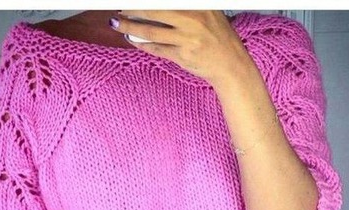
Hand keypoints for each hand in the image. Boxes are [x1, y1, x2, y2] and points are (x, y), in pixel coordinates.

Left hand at [111, 10, 251, 85]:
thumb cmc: (217, 38)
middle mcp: (193, 19)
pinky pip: (157, 48)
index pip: (166, 0)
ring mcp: (187, 38)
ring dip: (130, 27)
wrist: (230, 64)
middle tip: (120, 8)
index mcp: (198, 5)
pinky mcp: (182, 55)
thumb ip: (186, 7)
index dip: (146, 1)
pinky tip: (133, 39)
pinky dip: (142, 44)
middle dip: (132, 9)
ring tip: (117, 23)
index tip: (132, 0)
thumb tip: (155, 7)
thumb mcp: (208, 12)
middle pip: (154, 10)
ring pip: (151, 31)